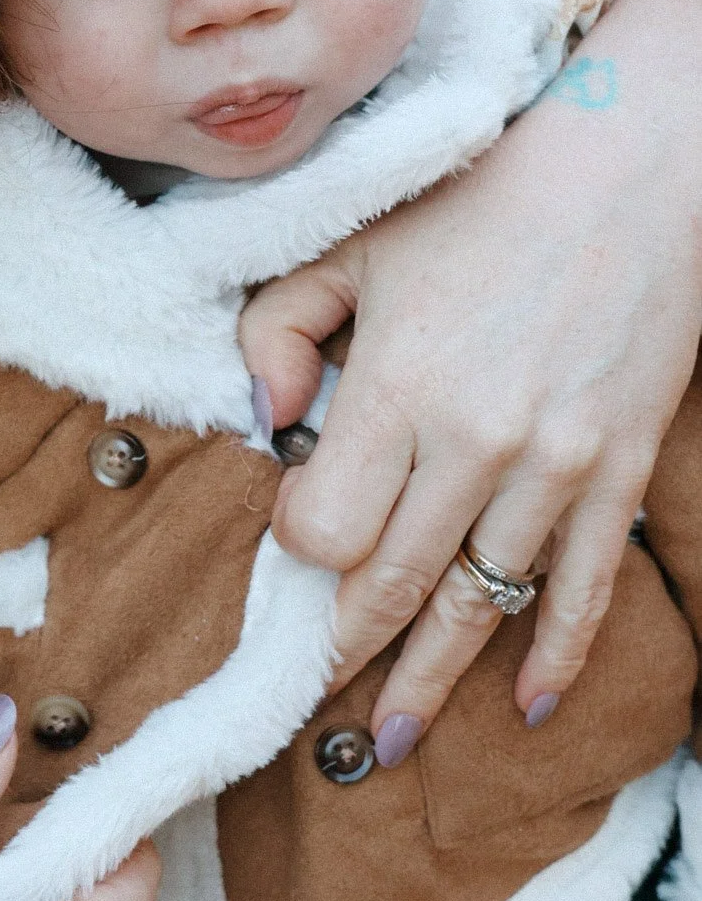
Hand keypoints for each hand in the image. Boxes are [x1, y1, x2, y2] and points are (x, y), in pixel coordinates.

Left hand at [239, 0, 701, 758]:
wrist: (638, 162)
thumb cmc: (483, 195)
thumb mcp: (353, 240)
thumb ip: (280, 327)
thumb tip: (262, 422)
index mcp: (398, 384)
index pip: (324, 528)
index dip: (294, 556)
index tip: (285, 559)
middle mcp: (475, 441)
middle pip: (392, 586)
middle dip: (344, 654)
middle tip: (308, 715)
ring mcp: (556, 464)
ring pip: (480, 604)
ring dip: (431, 677)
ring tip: (390, 738)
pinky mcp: (618, 469)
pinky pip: (583, 586)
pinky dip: (553, 653)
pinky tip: (524, 706)